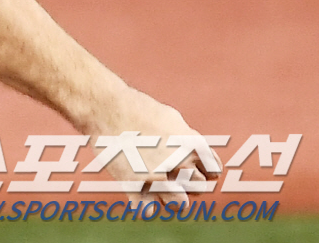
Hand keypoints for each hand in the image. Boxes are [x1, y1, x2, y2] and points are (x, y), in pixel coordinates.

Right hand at [87, 87, 220, 205]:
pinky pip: (147, 211)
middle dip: (185, 183)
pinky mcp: (135, 186)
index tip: (185, 165)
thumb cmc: (136, 108)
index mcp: (194, 146)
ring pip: (180, 205)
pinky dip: (143, 206)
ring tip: (156, 186)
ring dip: (170, 198)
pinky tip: (137, 193)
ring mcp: (158, 177)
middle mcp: (181, 164)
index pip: (214, 173)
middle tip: (166, 171)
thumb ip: (188, 140)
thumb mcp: (172, 118)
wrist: (104, 106)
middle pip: (198, 189)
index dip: (200, 170)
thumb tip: (197, 155)